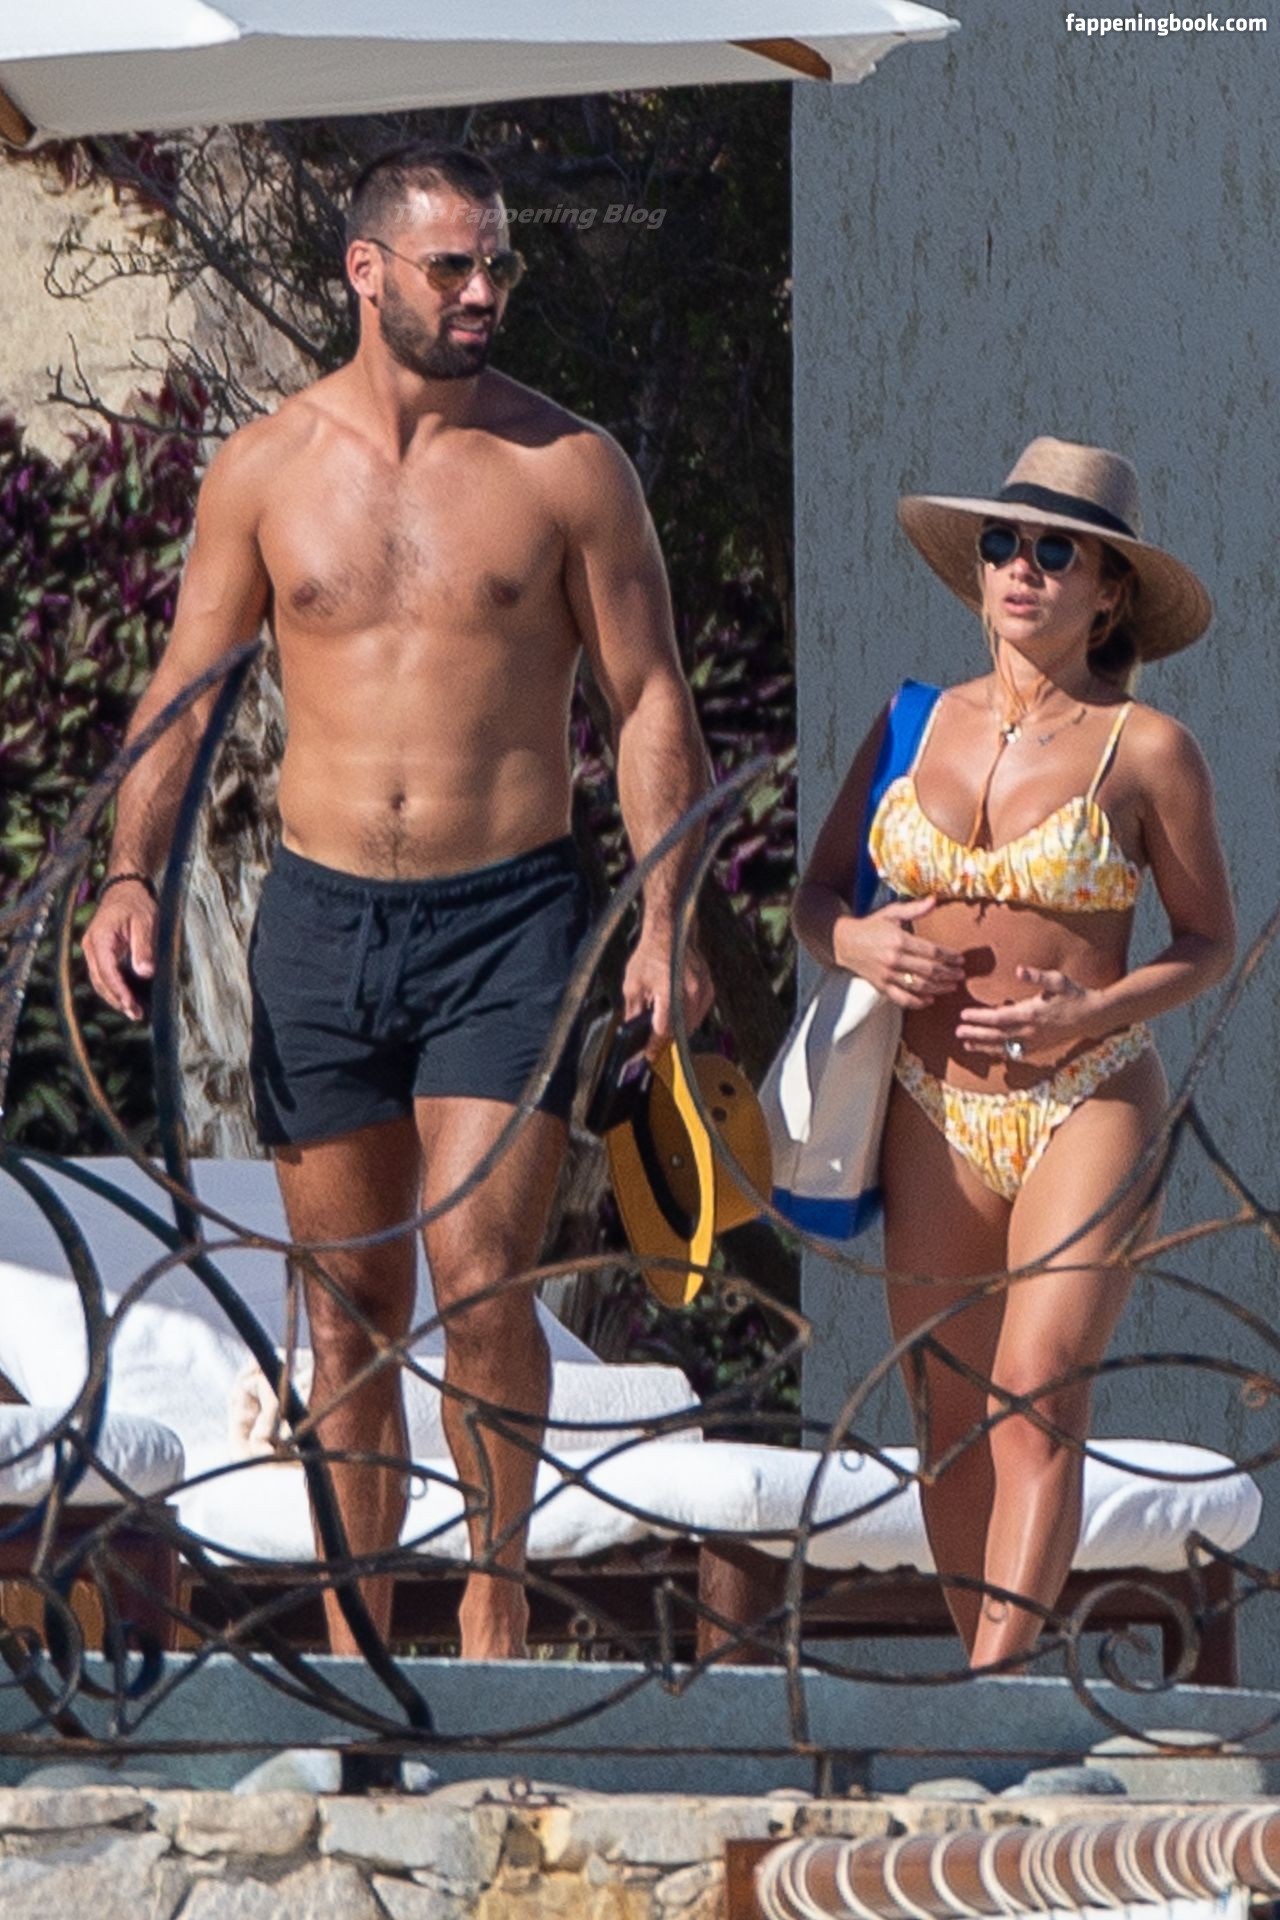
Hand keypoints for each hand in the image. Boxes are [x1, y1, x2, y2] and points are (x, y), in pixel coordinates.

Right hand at [82, 880, 156, 1021]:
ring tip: (134, 1012)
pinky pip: (104, 975)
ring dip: (115, 997)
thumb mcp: (146, 922)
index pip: (107, 971)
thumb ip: (144, 947)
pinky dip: (115, 988)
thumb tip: (145, 973)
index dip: (119, 991)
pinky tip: (129, 998)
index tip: (131, 1005)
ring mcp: (93, 950)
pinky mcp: (99, 953)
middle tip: (136, 1015)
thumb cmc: (136, 903)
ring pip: (100, 980)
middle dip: (117, 999)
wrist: (126, 889)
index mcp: (100, 938)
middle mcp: (91, 946)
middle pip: (100, 980)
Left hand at [622, 927, 713, 1056]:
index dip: (655, 1046)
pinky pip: (701, 1013)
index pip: (663, 1030)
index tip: (649, 1056)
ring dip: (679, 1032)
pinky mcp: (709, 988)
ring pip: (693, 1024)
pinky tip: (678, 1018)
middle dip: (667, 1042)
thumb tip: (632, 1030)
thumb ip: (634, 1010)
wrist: (670, 931)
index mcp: (669, 991)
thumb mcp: (633, 983)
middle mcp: (690, 992)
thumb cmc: (650, 954)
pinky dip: (690, 1019)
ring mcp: (703, 990)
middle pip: (680, 1031)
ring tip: (664, 1033)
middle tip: (654, 1048)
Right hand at [832, 897, 965, 1009]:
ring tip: (952, 986)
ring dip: (939, 988)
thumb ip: (914, 909)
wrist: (844, 942)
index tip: (960, 959)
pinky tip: (930, 999)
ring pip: (919, 985)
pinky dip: (918, 1002)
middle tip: (961, 975)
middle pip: (929, 970)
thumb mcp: (892, 913)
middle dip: (948, 973)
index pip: (931, 951)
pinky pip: (902, 998)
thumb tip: (934, 900)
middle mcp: (894, 959)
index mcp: (899, 939)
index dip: (949, 956)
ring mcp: (887, 975)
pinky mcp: (881, 986)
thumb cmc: (871, 925)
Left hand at [955, 965, 1103, 1056]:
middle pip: (996, 1035)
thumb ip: (1037, 975)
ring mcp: (1034, 1042)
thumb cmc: (1075, 995)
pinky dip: (999, 1053)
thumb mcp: (1058, 980)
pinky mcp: (1038, 1047)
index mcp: (1032, 1013)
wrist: (1093, 1016)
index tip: (963, 1014)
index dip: (979, 1017)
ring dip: (984, 1046)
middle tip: (957, 1031)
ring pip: (1003, 1047)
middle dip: (975, 1033)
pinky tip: (989, 1051)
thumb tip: (1019, 969)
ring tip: (966, 1044)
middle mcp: (1030, 1031)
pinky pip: (1015, 1053)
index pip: (999, 1017)